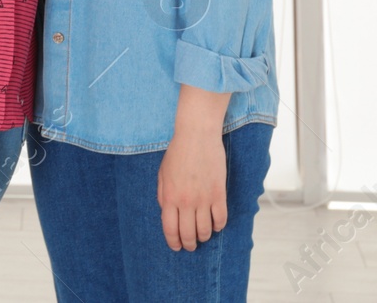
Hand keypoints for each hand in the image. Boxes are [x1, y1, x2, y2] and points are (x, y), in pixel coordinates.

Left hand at [157, 127, 227, 250]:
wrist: (196, 137)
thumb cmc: (177, 153)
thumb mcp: (162, 174)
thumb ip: (163, 194)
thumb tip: (166, 212)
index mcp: (169, 197)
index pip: (170, 228)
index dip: (173, 241)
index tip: (176, 247)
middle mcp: (186, 201)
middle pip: (187, 233)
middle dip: (189, 244)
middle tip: (190, 246)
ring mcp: (203, 199)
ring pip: (205, 230)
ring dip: (204, 236)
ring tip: (202, 236)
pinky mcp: (219, 194)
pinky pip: (221, 219)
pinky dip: (218, 226)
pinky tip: (215, 225)